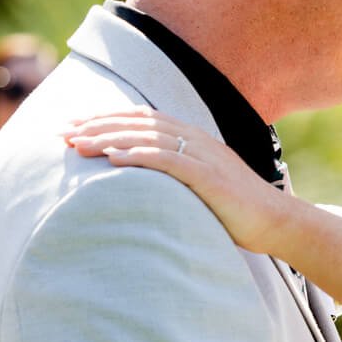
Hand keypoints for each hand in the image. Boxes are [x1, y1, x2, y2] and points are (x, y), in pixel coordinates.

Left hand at [62, 109, 302, 255]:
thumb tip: (143, 181)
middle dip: (97, 125)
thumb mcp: (204, 185)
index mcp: (195, 139)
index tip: (74, 126)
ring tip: (78, 146)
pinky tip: (113, 159)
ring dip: (109, 139)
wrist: (278, 222)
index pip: (143, 119)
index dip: (106, 119)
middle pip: (139, 123)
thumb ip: (177, 175)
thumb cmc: (239, 211)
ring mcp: (204, 157)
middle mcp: (197, 140)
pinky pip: (168, 161)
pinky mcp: (210, 177)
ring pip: (148, 138)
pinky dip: (138, 157)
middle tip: (63, 132)